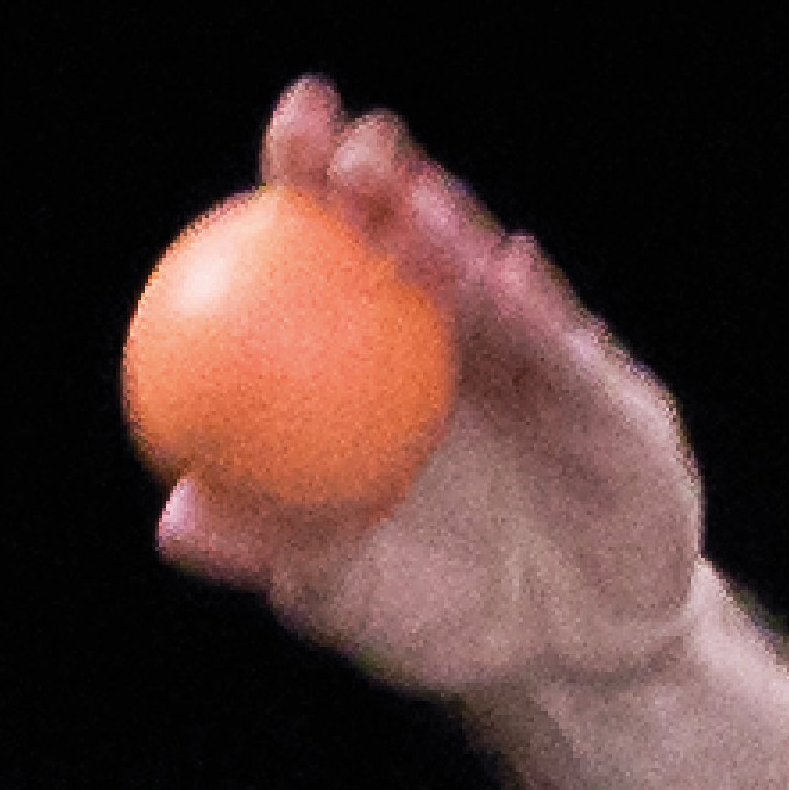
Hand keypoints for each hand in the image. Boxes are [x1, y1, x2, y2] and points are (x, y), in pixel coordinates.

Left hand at [154, 80, 719, 704]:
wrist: (569, 656)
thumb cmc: (441, 612)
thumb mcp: (341, 589)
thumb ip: (271, 548)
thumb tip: (177, 519)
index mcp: (379, 362)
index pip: (329, 257)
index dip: (303, 184)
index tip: (280, 133)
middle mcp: (460, 342)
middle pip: (412, 239)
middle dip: (375, 173)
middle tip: (337, 133)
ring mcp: (539, 365)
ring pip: (490, 281)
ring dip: (449, 232)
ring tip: (406, 196)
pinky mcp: (611, 406)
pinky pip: (569, 354)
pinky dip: (536, 314)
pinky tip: (511, 275)